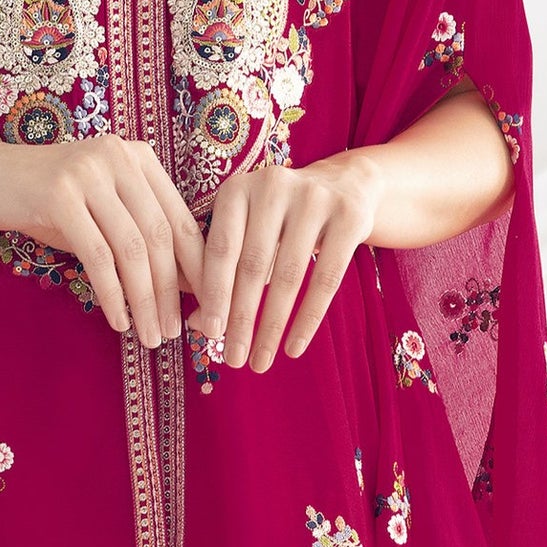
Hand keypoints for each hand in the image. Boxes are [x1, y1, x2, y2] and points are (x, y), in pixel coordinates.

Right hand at [0, 133, 206, 346]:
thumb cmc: (46, 200)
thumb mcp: (100, 210)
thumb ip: (139, 235)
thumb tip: (184, 287)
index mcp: (138, 158)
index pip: (180, 218)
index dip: (197, 268)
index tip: (205, 308)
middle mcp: (118, 158)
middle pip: (160, 236)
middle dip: (171, 291)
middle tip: (174, 331)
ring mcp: (88, 173)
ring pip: (132, 249)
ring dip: (145, 299)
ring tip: (150, 334)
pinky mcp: (59, 195)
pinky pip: (97, 256)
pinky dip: (112, 294)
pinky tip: (118, 319)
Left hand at [191, 150, 385, 372]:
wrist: (343, 185)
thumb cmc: (279, 220)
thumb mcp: (247, 233)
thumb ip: (221, 272)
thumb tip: (198, 325)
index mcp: (237, 189)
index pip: (222, 248)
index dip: (215, 293)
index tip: (210, 333)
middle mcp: (273, 187)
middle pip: (254, 264)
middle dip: (242, 318)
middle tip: (233, 359)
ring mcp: (314, 198)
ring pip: (290, 275)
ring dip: (272, 326)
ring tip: (260, 361)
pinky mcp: (349, 216)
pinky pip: (327, 278)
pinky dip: (308, 318)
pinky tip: (294, 347)